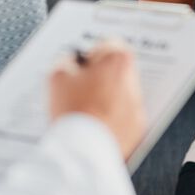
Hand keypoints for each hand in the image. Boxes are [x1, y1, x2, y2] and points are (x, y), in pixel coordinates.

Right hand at [49, 40, 145, 159]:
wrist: (84, 150)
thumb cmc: (73, 110)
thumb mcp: (57, 76)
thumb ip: (66, 61)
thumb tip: (71, 62)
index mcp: (117, 60)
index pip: (107, 44)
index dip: (89, 54)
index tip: (80, 65)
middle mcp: (134, 81)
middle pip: (117, 70)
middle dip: (100, 76)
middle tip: (79, 88)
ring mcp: (137, 106)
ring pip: (121, 94)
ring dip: (106, 97)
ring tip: (84, 110)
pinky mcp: (137, 128)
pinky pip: (124, 117)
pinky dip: (112, 118)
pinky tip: (93, 124)